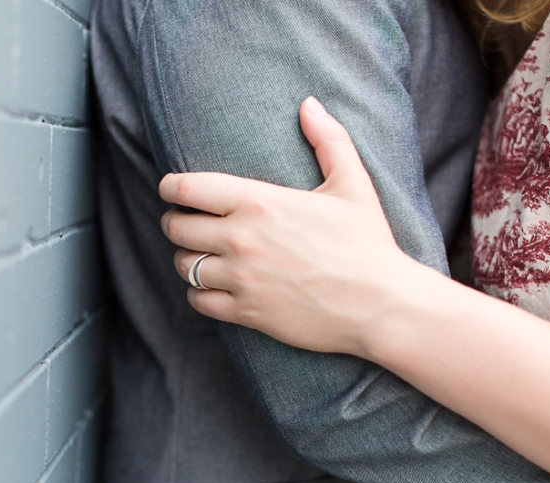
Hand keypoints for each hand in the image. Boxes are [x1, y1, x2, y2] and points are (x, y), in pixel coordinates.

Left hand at [159, 97, 419, 356]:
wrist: (379, 305)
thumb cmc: (367, 244)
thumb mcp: (352, 185)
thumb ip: (328, 140)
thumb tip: (309, 104)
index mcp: (258, 202)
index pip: (186, 188)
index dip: (170, 187)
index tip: (170, 190)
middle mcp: (240, 239)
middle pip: (176, 227)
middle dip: (176, 223)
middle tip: (187, 224)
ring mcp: (240, 278)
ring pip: (183, 266)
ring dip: (188, 259)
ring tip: (202, 256)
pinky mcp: (246, 311)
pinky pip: (199, 300)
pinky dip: (200, 293)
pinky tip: (214, 287)